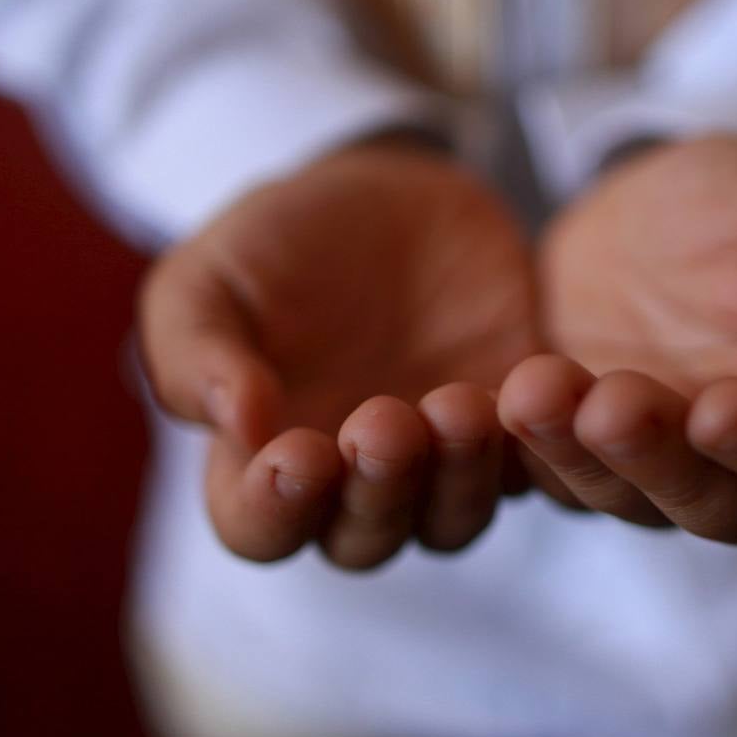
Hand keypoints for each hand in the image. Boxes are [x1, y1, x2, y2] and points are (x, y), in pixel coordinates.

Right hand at [138, 138, 537, 567]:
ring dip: (457, 476)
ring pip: (454, 520)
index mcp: (264, 465)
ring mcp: (440, 466)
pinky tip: (535, 392)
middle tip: (382, 422)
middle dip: (376, 491)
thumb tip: (236, 426)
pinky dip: (540, 447)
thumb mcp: (206, 280)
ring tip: (456, 403)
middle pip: (364, 539)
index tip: (293, 453)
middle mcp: (353, 486)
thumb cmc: (275, 247)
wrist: (388, 196)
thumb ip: (195, 352)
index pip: (258, 529)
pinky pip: (536, 468)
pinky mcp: (516, 433)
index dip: (273, 510)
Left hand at [499, 136, 736, 542]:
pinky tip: (499, 399)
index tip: (724, 406)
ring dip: (583, 456)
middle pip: (725, 506)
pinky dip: (530, 449)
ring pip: (632, 501)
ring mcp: (666, 470)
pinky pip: (560, 476)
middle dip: (664, 461)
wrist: (639, 204)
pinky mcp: (589, 461)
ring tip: (535, 388)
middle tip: (612, 405)